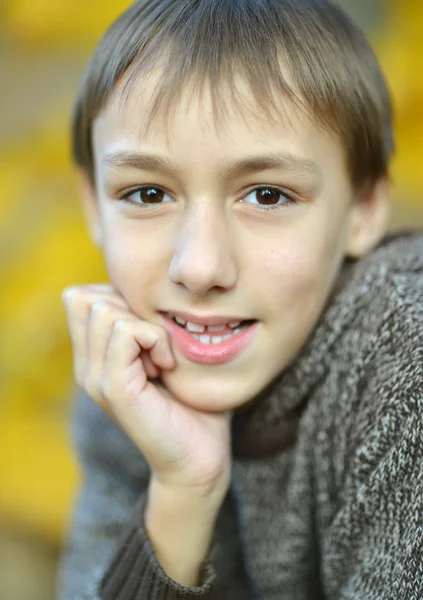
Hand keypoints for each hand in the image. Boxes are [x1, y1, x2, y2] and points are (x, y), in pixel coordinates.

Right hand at [62, 284, 231, 500]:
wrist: (198, 458)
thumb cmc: (191, 402)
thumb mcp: (164, 351)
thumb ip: (145, 322)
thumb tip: (149, 285)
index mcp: (93, 357)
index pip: (80, 296)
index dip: (118, 298)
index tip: (149, 331)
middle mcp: (86, 367)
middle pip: (87, 298)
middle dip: (131, 309)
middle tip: (156, 346)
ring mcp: (95, 379)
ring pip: (105, 311)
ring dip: (146, 326)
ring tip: (162, 359)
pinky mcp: (114, 390)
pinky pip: (126, 333)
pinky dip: (156, 340)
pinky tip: (167, 366)